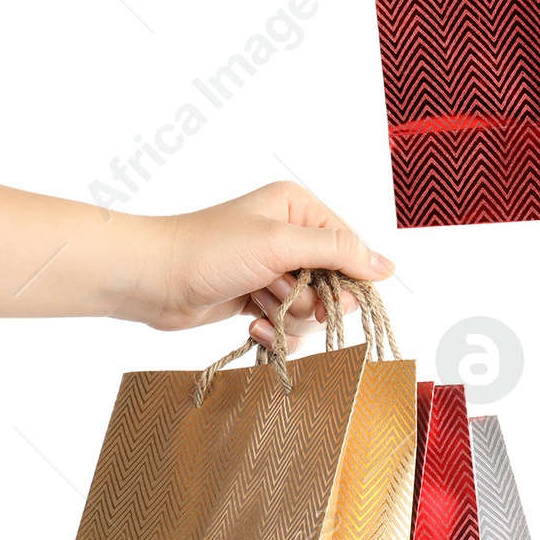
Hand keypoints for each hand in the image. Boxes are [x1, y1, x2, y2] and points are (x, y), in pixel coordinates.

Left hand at [111, 182, 391, 346]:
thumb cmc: (208, 251)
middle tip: (281, 293)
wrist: (154, 279)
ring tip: (256, 303)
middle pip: (334, 284)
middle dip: (311, 301)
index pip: (351, 248)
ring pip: (312, 311)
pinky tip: (249, 323)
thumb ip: (336, 251)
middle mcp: (291, 236)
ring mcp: (274, 270)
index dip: (347, 278)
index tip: (331, 295)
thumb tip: (385, 265)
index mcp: (299, 208)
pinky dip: (273, 331)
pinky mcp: (259, 298)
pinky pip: (289, 326)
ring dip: (287, 317)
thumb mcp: (279, 243)